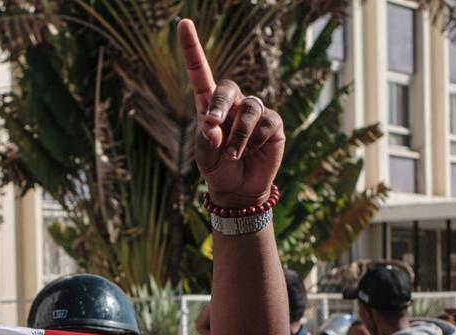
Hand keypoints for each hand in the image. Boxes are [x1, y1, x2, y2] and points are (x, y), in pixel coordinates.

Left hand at [180, 18, 284, 207]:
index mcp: (208, 105)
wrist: (239, 190)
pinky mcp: (272, 124)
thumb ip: (206, 141)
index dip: (192, 48)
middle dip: (219, 106)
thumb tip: (212, 124)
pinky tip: (251, 153)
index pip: (200, 72)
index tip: (183, 23)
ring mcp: (254, 111)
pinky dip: (255, 140)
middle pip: (228, 88)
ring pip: (249, 109)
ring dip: (239, 135)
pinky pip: (266, 123)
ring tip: (234, 155)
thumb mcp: (205, 158)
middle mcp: (232, 103)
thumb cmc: (218, 169)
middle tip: (212, 125)